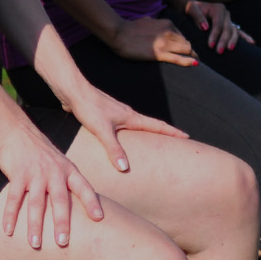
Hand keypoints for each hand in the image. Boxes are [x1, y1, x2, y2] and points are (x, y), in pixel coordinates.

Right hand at [0, 122, 102, 249]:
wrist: (19, 133)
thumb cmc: (43, 154)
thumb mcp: (61, 164)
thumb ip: (68, 184)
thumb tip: (80, 207)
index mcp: (69, 170)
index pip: (84, 187)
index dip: (92, 202)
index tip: (99, 218)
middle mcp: (55, 172)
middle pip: (60, 200)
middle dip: (62, 222)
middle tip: (63, 242)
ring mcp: (36, 173)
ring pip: (36, 202)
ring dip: (35, 225)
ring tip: (35, 243)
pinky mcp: (17, 174)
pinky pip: (14, 198)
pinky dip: (10, 215)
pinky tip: (8, 230)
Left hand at [58, 83, 189, 171]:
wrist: (73, 91)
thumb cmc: (89, 107)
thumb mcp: (102, 130)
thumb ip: (114, 149)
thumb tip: (125, 168)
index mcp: (131, 117)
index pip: (158, 125)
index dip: (172, 132)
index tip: (187, 136)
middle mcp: (126, 114)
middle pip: (150, 125)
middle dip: (162, 134)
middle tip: (174, 142)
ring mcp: (116, 114)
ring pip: (136, 126)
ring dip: (146, 134)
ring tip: (150, 144)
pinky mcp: (104, 116)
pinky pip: (122, 127)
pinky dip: (128, 135)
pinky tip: (120, 141)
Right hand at [110, 16, 196, 65]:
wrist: (119, 33)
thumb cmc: (130, 27)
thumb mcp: (147, 20)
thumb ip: (154, 22)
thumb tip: (152, 22)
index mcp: (168, 24)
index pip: (182, 36)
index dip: (184, 44)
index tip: (185, 50)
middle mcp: (169, 32)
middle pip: (187, 43)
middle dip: (190, 51)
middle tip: (194, 57)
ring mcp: (165, 43)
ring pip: (187, 50)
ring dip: (191, 56)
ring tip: (195, 61)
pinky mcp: (159, 54)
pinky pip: (178, 58)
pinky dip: (188, 62)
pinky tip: (196, 64)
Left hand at [184, 0, 252, 51]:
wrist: (193, 8)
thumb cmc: (191, 9)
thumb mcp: (191, 9)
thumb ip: (197, 17)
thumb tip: (206, 28)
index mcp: (218, 9)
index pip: (218, 24)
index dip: (215, 35)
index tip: (210, 45)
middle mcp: (226, 14)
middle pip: (228, 28)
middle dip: (224, 40)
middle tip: (218, 51)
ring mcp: (229, 20)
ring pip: (234, 31)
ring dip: (233, 41)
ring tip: (229, 49)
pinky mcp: (230, 25)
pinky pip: (238, 32)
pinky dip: (245, 37)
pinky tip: (252, 43)